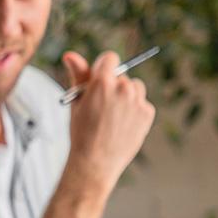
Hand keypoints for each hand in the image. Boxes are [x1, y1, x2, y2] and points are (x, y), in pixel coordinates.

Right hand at [62, 51, 154, 191]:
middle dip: (112, 86)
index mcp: (102, 83)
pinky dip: (133, 110)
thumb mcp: (75, 102)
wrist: (95, 162)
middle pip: (121, 75)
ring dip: (125, 95)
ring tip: (112, 116)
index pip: (109, 59)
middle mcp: (123, 88)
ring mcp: (138, 101)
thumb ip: (77, 75)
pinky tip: (121, 124)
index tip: (97, 80)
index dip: (102, 69)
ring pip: (134, 87)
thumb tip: (70, 54)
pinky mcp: (148, 113)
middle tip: (101, 107)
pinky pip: (141, 102)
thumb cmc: (81, 133)